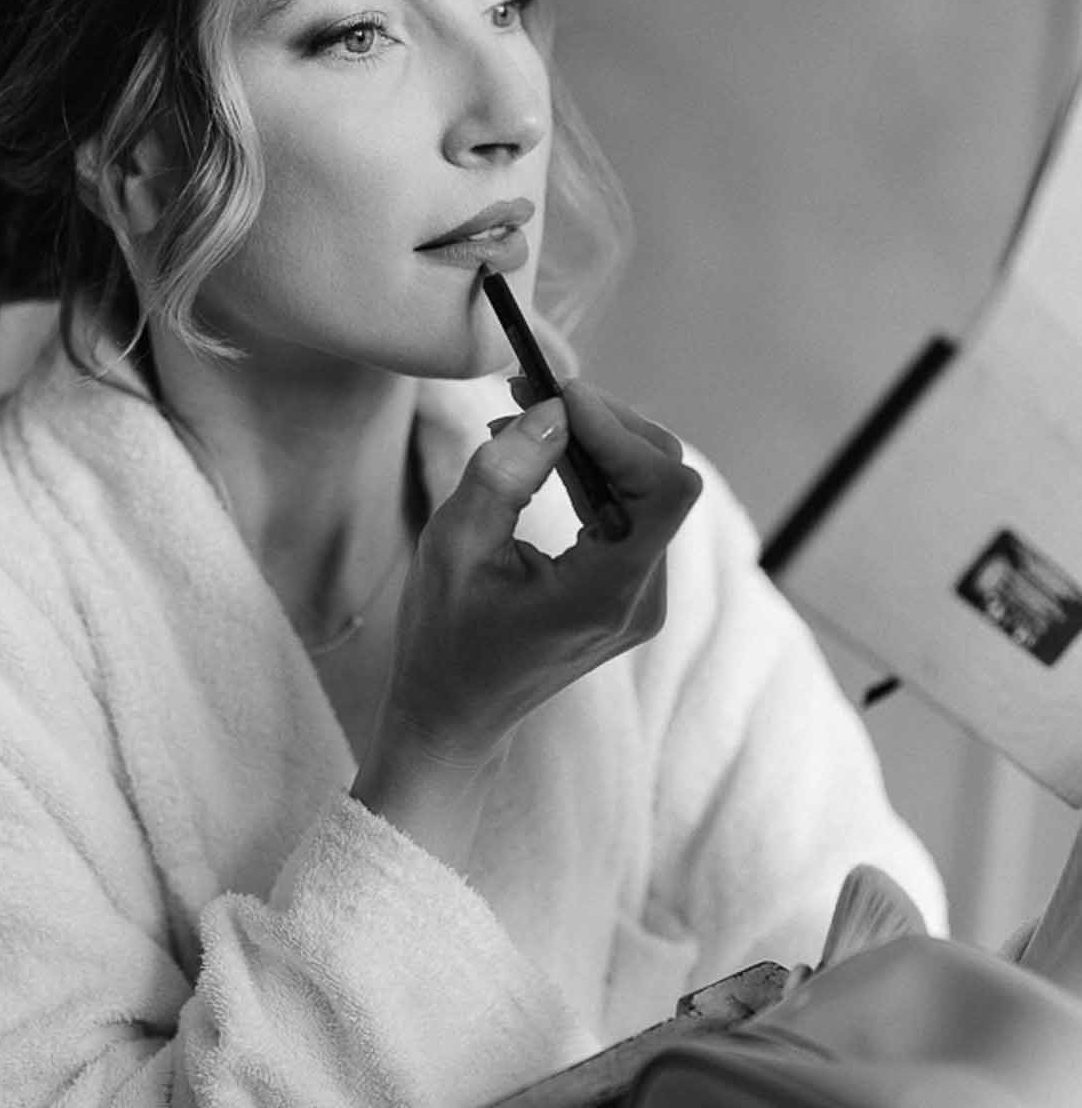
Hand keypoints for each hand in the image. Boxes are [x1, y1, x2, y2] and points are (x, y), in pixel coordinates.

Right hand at [353, 380, 701, 863]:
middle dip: (605, 424)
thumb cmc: (443, 641)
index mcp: (606, 595)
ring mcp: (640, 598)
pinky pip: (629, 512)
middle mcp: (641, 598)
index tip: (557, 393)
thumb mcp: (452, 547)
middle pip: (663, 479)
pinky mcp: (627, 590)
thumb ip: (504, 473)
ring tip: (522, 418)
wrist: (452, 716)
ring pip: (649, 490)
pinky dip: (591, 473)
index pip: (665, 489)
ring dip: (594, 444)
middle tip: (533, 392)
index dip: (620, 430)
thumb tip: (555, 410)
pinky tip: (541, 455)